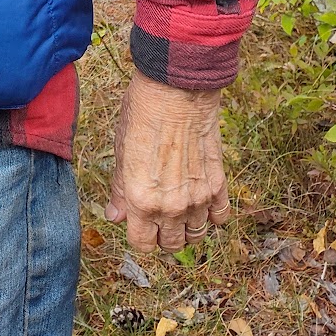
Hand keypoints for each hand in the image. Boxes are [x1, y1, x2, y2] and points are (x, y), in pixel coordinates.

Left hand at [105, 70, 230, 252]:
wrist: (176, 90)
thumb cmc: (142, 114)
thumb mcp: (121, 152)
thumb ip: (119, 190)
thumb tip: (115, 216)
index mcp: (141, 200)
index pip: (142, 244)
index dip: (140, 236)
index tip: (139, 224)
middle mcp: (171, 206)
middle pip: (171, 245)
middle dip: (163, 236)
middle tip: (159, 218)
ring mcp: (198, 197)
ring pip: (197, 236)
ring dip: (188, 228)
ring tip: (180, 211)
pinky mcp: (218, 184)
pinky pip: (220, 217)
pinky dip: (212, 215)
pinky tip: (202, 201)